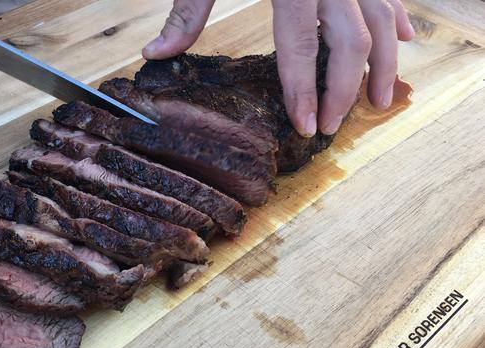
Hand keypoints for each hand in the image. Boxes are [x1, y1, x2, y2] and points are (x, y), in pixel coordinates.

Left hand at [143, 0, 414, 136]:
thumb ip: (187, 11)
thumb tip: (153, 54)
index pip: (300, 48)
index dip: (303, 91)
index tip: (305, 126)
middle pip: (350, 43)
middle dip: (344, 90)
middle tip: (333, 126)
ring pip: (382, 21)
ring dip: (386, 64)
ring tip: (380, 100)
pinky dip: (398, 17)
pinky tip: (404, 40)